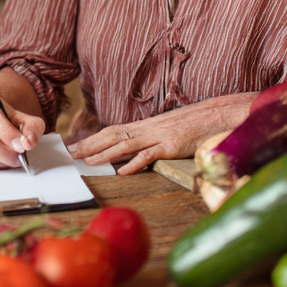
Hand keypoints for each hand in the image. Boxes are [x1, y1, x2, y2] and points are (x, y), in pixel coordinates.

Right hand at [0, 91, 46, 169]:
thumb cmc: (5, 117)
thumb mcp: (22, 116)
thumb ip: (31, 127)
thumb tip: (28, 142)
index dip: (8, 134)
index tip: (21, 145)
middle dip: (6, 152)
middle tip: (19, 156)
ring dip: (0, 161)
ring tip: (12, 159)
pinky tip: (1, 160)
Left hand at [67, 96, 251, 174]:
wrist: (216, 114)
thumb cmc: (193, 124)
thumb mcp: (167, 130)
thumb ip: (151, 140)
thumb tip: (133, 153)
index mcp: (145, 126)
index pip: (113, 131)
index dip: (93, 138)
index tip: (77, 146)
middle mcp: (147, 129)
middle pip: (113, 135)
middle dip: (90, 144)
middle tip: (71, 153)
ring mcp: (158, 136)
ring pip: (126, 144)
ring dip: (105, 154)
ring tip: (88, 162)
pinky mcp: (171, 145)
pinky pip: (150, 155)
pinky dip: (135, 163)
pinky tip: (121, 172)